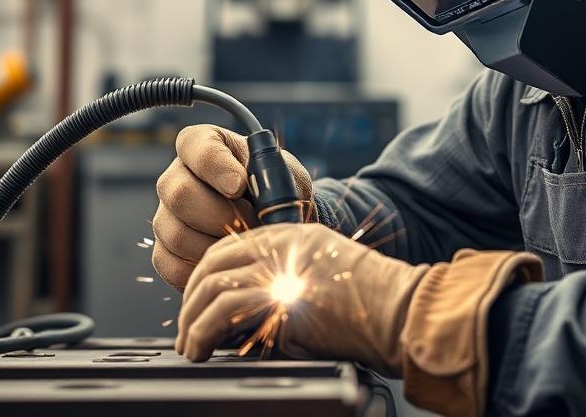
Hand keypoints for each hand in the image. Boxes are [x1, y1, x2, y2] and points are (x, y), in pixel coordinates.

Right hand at [151, 124, 314, 290]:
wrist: (276, 226)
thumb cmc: (280, 194)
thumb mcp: (287, 179)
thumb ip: (277, 182)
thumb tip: (261, 202)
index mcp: (205, 146)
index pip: (194, 145)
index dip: (215, 166)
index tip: (239, 186)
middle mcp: (176, 177)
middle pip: (179, 193)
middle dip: (220, 215)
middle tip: (251, 224)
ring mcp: (166, 215)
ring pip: (176, 234)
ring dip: (216, 246)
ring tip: (247, 245)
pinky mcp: (164, 251)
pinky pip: (172, 265)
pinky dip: (204, 270)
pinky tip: (230, 263)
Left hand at [176, 223, 427, 371]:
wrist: (398, 312)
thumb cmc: (371, 311)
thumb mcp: (320, 289)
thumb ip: (282, 290)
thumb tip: (243, 322)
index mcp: (294, 237)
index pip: (231, 248)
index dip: (206, 279)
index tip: (198, 308)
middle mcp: (284, 243)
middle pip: (215, 262)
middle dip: (192, 300)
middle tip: (188, 331)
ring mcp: (281, 262)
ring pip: (213, 282)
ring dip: (193, 320)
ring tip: (191, 347)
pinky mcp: (280, 287)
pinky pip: (224, 306)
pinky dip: (203, 331)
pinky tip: (202, 349)